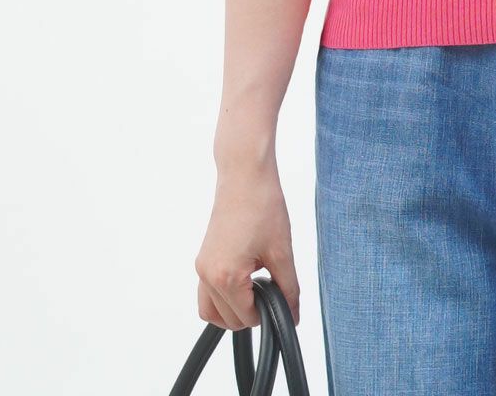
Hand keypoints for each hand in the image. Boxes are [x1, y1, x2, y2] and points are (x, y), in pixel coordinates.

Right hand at [194, 159, 300, 329]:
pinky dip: (223, 296)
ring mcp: (202, 266)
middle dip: (250, 311)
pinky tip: (244, 279)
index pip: (245, 318)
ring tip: (256, 288)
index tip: (279, 297)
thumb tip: (293, 314)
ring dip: (232, 310)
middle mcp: (207, 274)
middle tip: (270, 289)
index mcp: (226, 276)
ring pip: (211, 311)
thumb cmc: (262, 205)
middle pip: (227, 320)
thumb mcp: (282, 251)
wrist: (245, 174)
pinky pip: (207, 292)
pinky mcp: (203, 258)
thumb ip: (288, 288)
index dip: (267, 313)